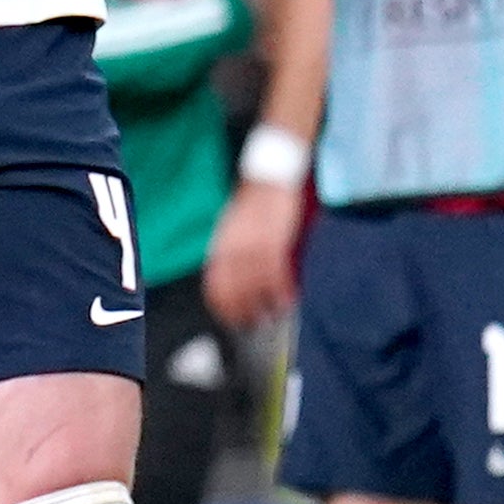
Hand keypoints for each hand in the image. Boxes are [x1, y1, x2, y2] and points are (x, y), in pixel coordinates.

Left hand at [202, 173, 300, 332]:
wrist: (269, 177)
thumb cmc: (255, 204)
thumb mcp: (237, 227)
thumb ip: (235, 250)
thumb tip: (238, 276)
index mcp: (223, 244)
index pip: (215, 282)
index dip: (221, 304)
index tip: (229, 318)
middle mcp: (234, 246)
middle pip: (233, 288)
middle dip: (242, 311)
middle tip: (252, 326)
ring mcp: (253, 243)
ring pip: (254, 283)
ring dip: (264, 305)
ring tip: (272, 317)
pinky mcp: (274, 239)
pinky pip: (276, 271)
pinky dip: (281, 289)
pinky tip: (288, 300)